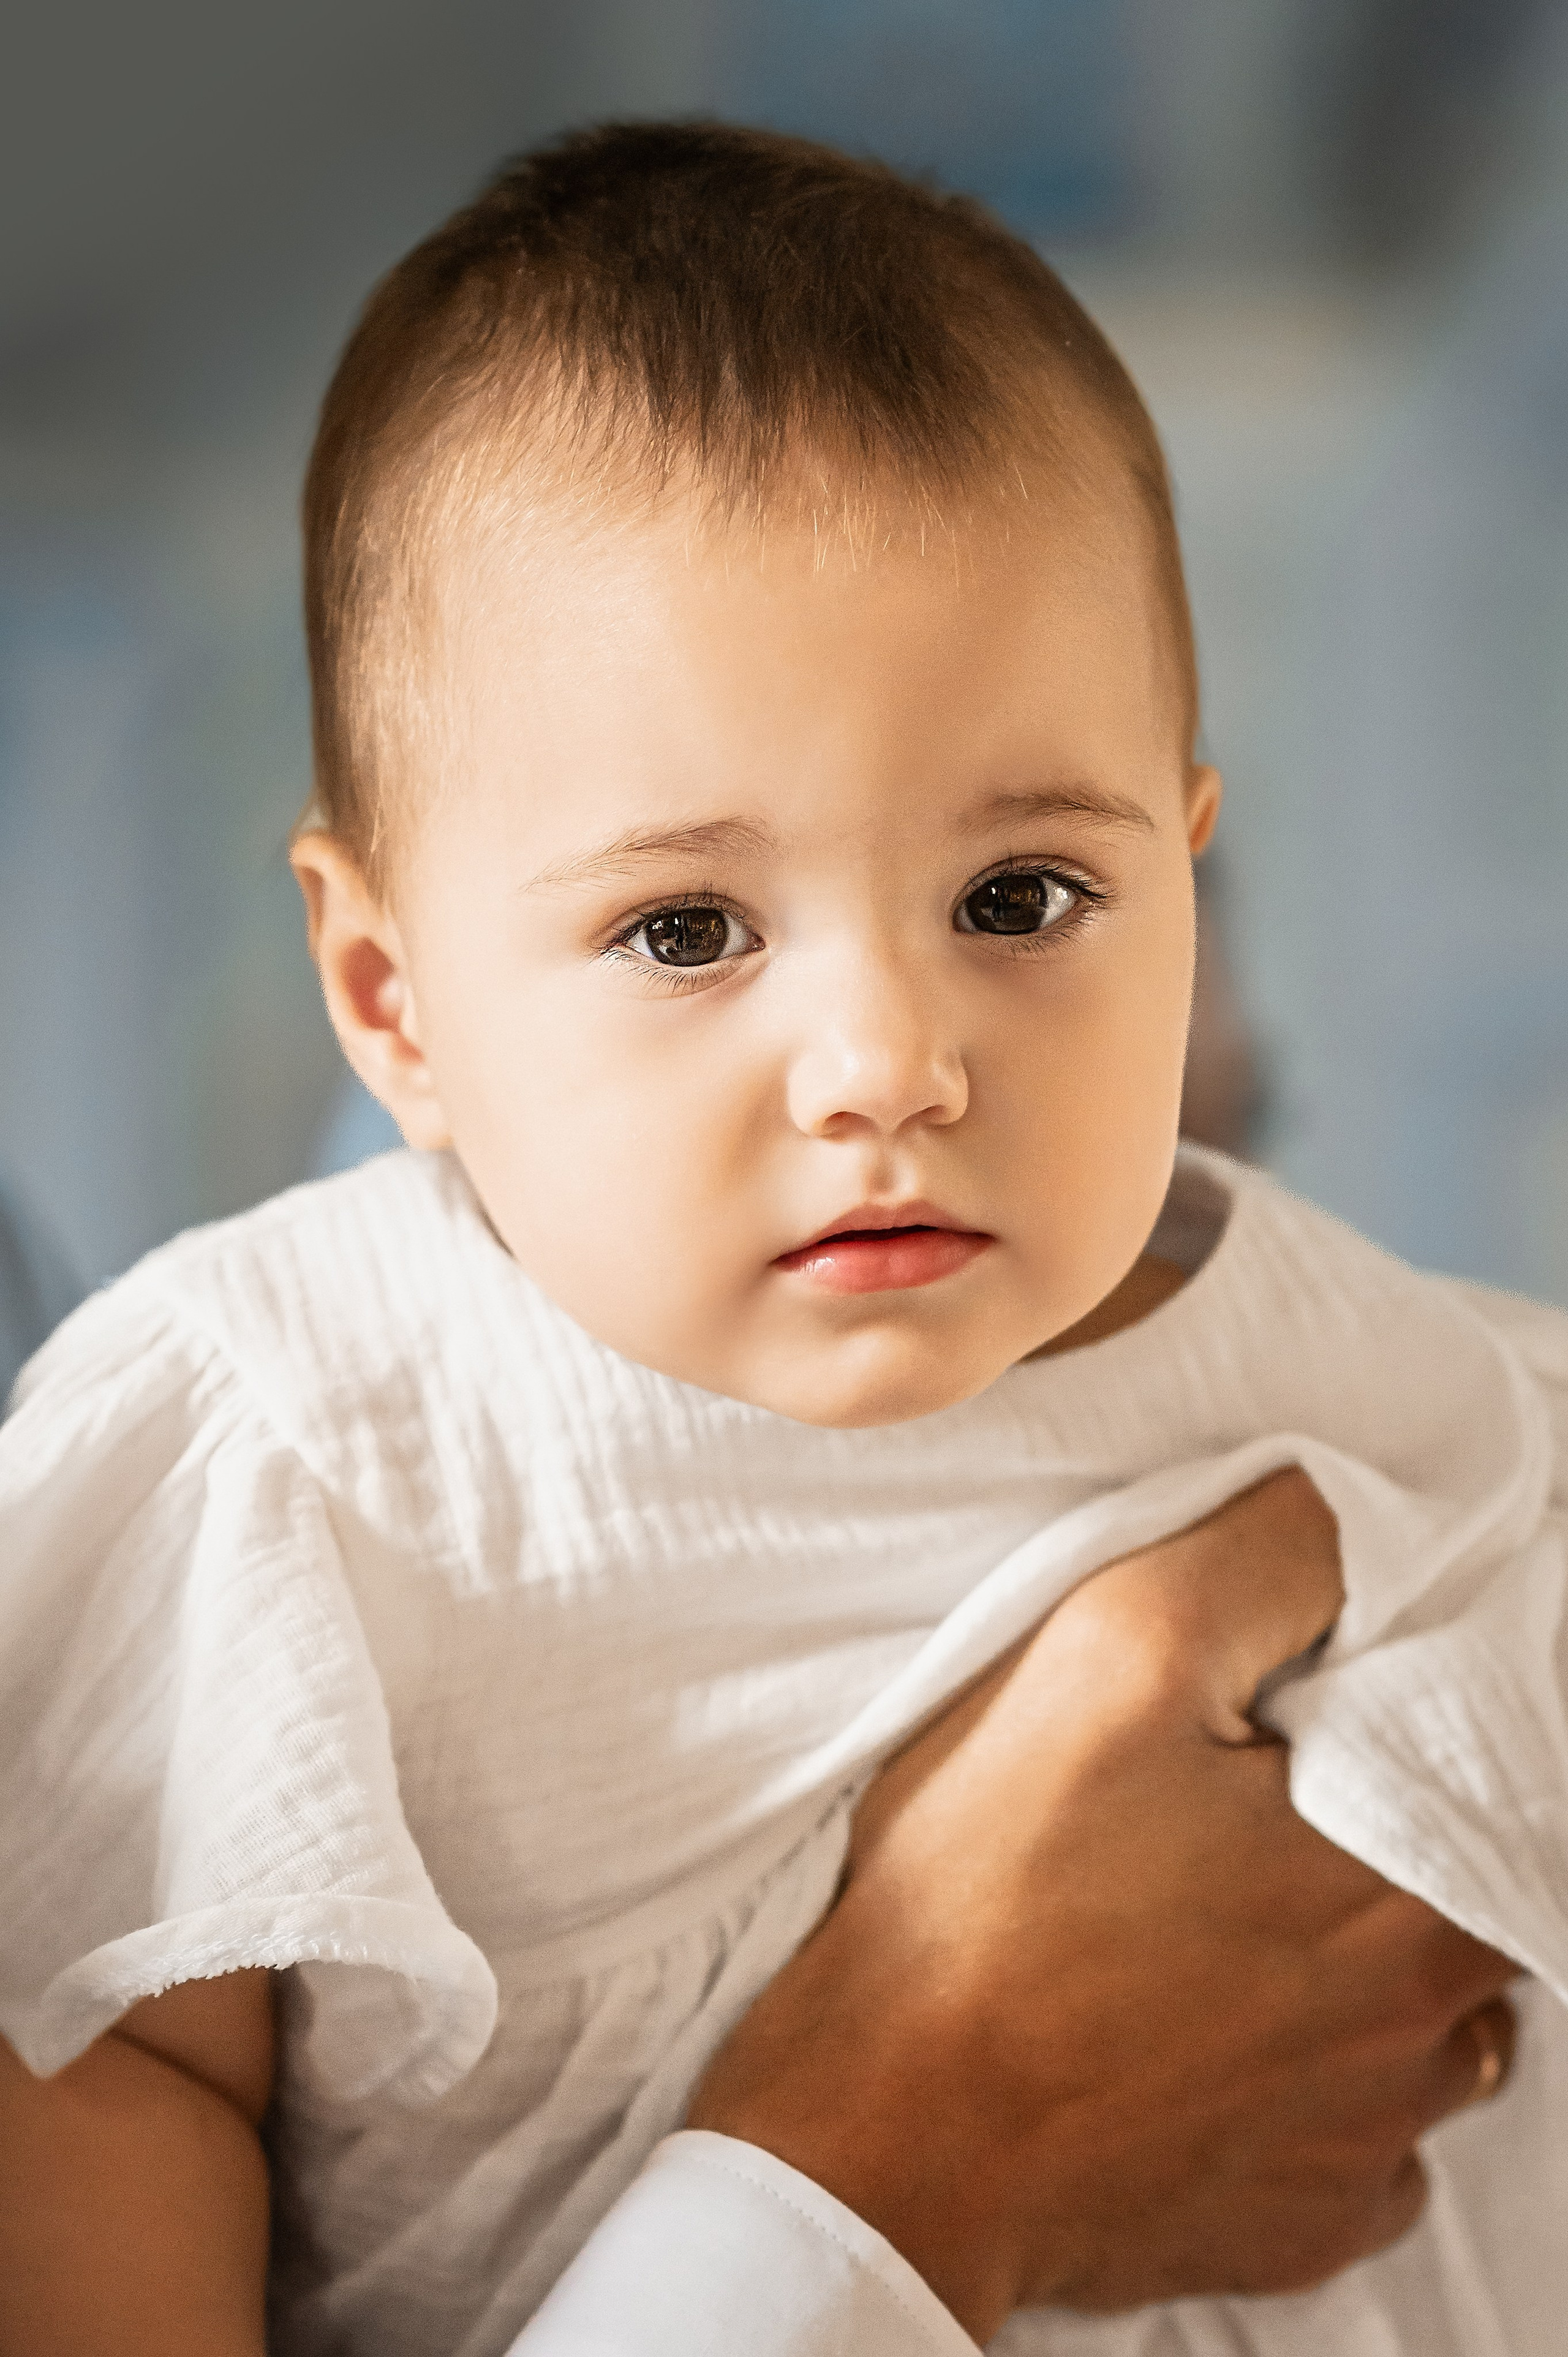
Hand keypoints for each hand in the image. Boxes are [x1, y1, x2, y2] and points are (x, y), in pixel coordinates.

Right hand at [687, 1471, 1518, 2342]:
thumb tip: (1349, 1512)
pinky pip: (1360, 2147)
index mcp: (1407, 1889)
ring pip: (1427, 2029)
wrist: (888, 2131)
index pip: (1493, 1774)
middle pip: (1467, 1903)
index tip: (1306, 1721)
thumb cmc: (993, 1892)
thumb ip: (1267, 1558)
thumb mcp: (1112, 1653)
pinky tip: (1208, 2042)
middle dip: (1387, 1844)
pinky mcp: (1298, 2228)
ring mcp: (1364, 2149)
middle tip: (1255, 1808)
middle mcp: (1423, 2034)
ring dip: (1365, 1972)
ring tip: (1227, 1923)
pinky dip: (1313, 2091)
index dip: (1407, 1724)